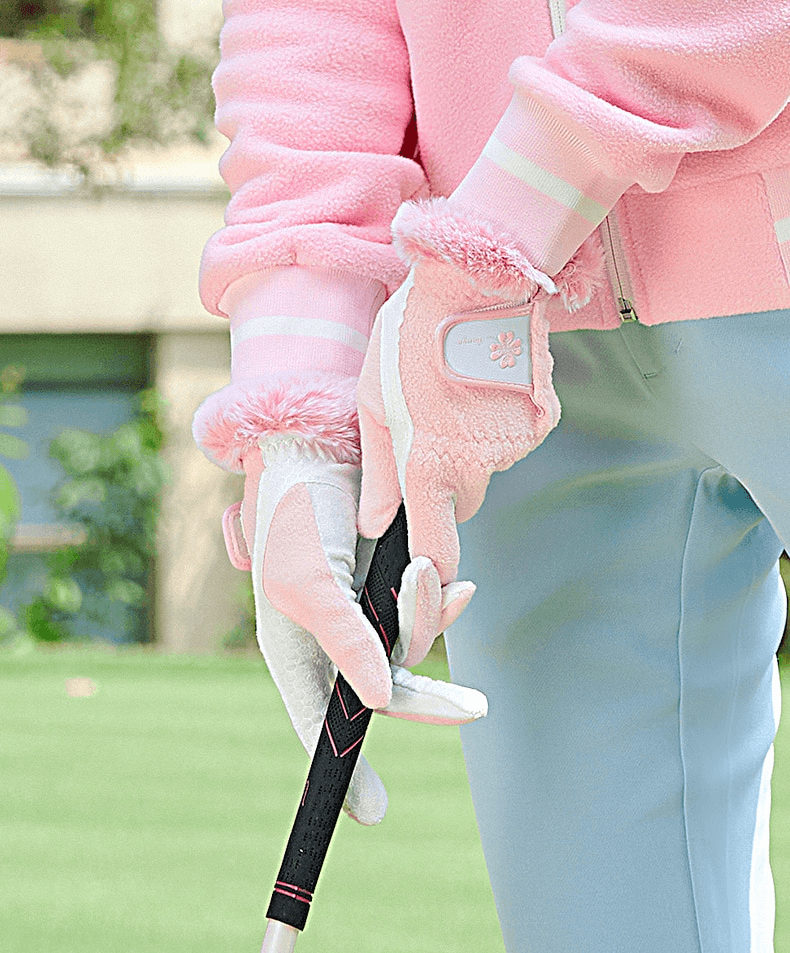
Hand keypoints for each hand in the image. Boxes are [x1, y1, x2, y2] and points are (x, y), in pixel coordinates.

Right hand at [222, 434, 485, 823]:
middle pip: (383, 692)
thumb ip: (346, 644)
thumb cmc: (296, 517)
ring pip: (412, 646)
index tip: (373, 814)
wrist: (320, 449)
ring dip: (429, 615)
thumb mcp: (311, 585)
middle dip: (428, 697)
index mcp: (296, 650)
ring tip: (430, 572)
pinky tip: (458, 585)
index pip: (320, 723)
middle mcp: (333, 640)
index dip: (343, 769)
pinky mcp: (391, 584)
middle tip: (471, 709)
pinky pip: (426, 610)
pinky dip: (442, 599)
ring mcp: (364, 613)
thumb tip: (377, 704)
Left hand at [357, 256, 560, 589]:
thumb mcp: (373, 402)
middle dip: (445, 483)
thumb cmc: (409, 336)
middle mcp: (478, 466)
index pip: (438, 548)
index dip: (434, 572)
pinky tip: (484, 383)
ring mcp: (515, 445)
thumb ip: (377, 473)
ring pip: (487, 468)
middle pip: (462, 502)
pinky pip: (513, 440)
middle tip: (427, 430)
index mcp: (429, 466)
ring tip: (454, 392)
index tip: (429, 576)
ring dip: (471, 447)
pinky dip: (499, 424)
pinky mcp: (541, 421)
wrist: (478, 278)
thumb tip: (374, 524)